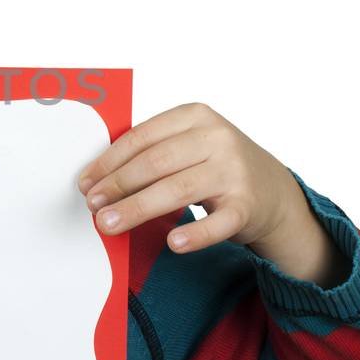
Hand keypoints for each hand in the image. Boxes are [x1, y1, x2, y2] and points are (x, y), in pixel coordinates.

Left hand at [74, 102, 321, 273]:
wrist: (273, 190)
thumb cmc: (216, 166)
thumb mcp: (190, 144)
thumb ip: (152, 151)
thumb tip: (97, 179)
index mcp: (195, 116)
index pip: (142, 137)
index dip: (109, 162)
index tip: (86, 183)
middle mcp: (217, 138)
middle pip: (156, 163)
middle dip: (118, 186)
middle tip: (92, 206)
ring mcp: (235, 171)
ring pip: (177, 190)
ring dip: (137, 209)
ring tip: (110, 224)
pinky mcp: (247, 205)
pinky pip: (218, 222)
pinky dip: (196, 234)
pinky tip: (174, 243)